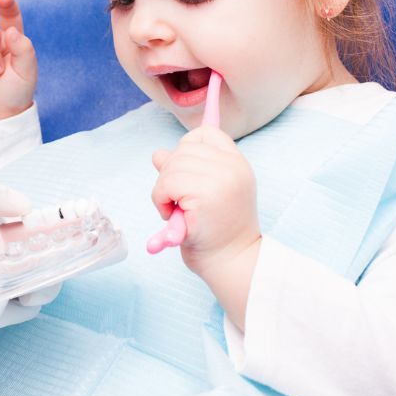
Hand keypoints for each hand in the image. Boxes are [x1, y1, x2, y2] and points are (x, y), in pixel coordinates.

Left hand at [151, 125, 260, 279]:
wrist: (231, 263)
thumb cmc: (215, 230)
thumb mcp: (202, 192)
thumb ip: (183, 169)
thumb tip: (158, 154)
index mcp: (237, 163)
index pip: (207, 133)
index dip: (188, 148)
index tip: (184, 172)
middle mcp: (233, 166)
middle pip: (182, 148)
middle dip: (171, 173)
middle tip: (179, 200)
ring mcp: (221, 178)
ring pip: (170, 166)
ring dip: (163, 190)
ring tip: (178, 211)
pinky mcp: (205, 193)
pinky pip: (165, 184)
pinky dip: (160, 200)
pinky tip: (173, 216)